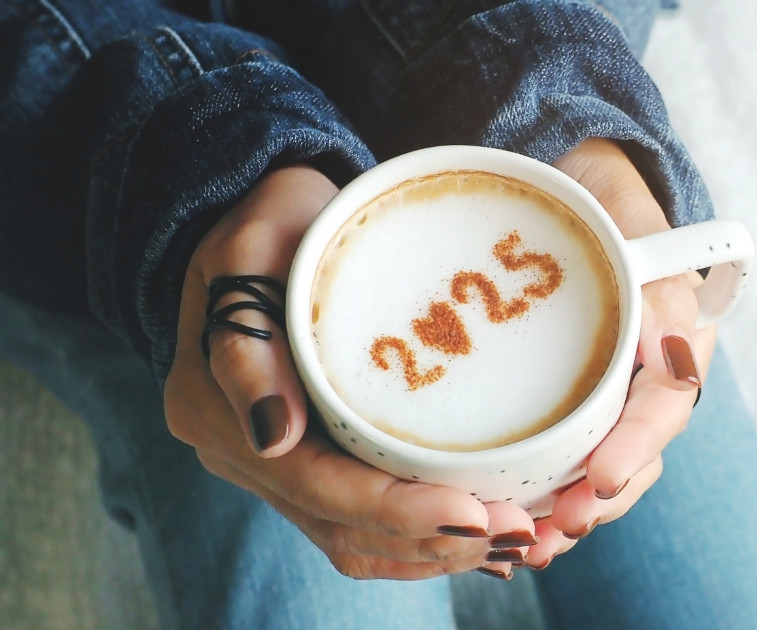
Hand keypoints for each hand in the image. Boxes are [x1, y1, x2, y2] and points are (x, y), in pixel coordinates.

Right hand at [164, 166, 535, 580]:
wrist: (271, 224)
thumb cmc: (273, 222)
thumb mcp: (252, 245)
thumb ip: (249, 338)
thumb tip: (272, 435)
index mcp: (215, 405)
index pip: (316, 484)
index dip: (397, 510)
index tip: (474, 512)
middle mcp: (241, 451)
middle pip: (342, 527)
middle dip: (431, 539)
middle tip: (520, 533)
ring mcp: (272, 463)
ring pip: (354, 540)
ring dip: (432, 551)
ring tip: (513, 542)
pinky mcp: (308, 461)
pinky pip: (361, 524)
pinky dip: (418, 540)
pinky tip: (478, 539)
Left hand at [526, 139, 715, 567]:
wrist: (566, 178)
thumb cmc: (602, 195)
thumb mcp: (633, 220)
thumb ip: (659, 283)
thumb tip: (675, 353)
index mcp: (676, 337)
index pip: (666, 403)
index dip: (636, 447)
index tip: (602, 480)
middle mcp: (644, 374)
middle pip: (635, 454)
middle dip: (597, 500)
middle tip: (554, 530)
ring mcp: (604, 390)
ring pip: (596, 465)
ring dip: (566, 510)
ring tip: (529, 544)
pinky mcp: (562, 397)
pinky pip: (557, 452)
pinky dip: (536, 489)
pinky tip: (507, 515)